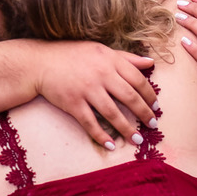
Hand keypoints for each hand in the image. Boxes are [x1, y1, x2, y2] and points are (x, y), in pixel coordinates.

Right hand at [31, 40, 157, 148]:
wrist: (39, 62)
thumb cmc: (73, 55)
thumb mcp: (101, 50)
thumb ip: (126, 58)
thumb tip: (151, 63)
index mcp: (110, 60)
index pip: (137, 79)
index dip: (150, 95)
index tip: (157, 106)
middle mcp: (100, 75)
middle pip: (129, 97)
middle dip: (144, 113)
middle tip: (153, 125)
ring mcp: (86, 90)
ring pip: (112, 113)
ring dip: (127, 129)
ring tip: (138, 140)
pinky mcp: (72, 103)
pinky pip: (90, 123)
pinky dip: (101, 136)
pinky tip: (111, 145)